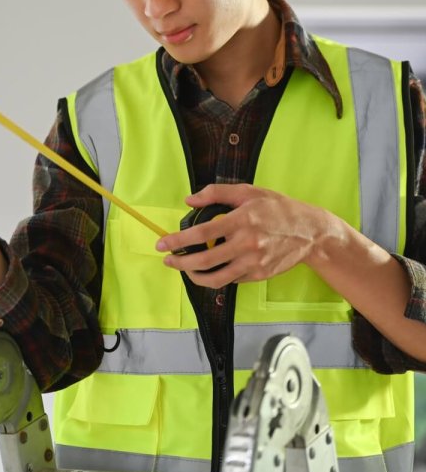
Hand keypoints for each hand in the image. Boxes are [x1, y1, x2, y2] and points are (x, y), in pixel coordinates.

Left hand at [156, 183, 335, 288]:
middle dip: (180, 263)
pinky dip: (216, 277)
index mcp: (242, 220)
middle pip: (205, 260)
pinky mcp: (259, 275)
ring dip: (195, 276)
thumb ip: (217, 193)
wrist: (310, 232)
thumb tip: (190, 200)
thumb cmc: (277, 208)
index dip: (178, 240)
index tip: (162, 244)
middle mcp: (247, 244)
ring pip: (216, 278)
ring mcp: (254, 262)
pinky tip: (208, 269)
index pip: (202, 233)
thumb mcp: (249, 191)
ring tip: (185, 269)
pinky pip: (231, 280)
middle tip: (168, 260)